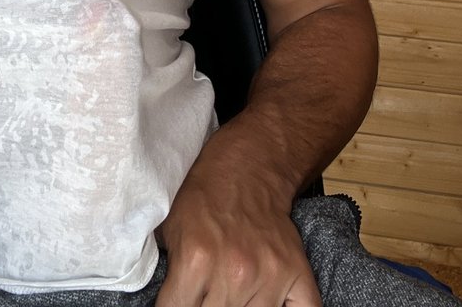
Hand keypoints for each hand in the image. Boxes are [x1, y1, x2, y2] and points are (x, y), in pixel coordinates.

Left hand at [155, 135, 320, 306]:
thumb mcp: (169, 227)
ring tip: (232, 288)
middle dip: (205, 305)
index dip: (174, 306)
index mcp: (196, 259)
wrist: (247, 168)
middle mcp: (233, 271)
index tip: (179, 299)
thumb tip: (165, 299)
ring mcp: (268, 275)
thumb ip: (165, 268)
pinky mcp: (296, 273)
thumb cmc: (203, 197)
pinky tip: (268, 300)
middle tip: (207, 289)